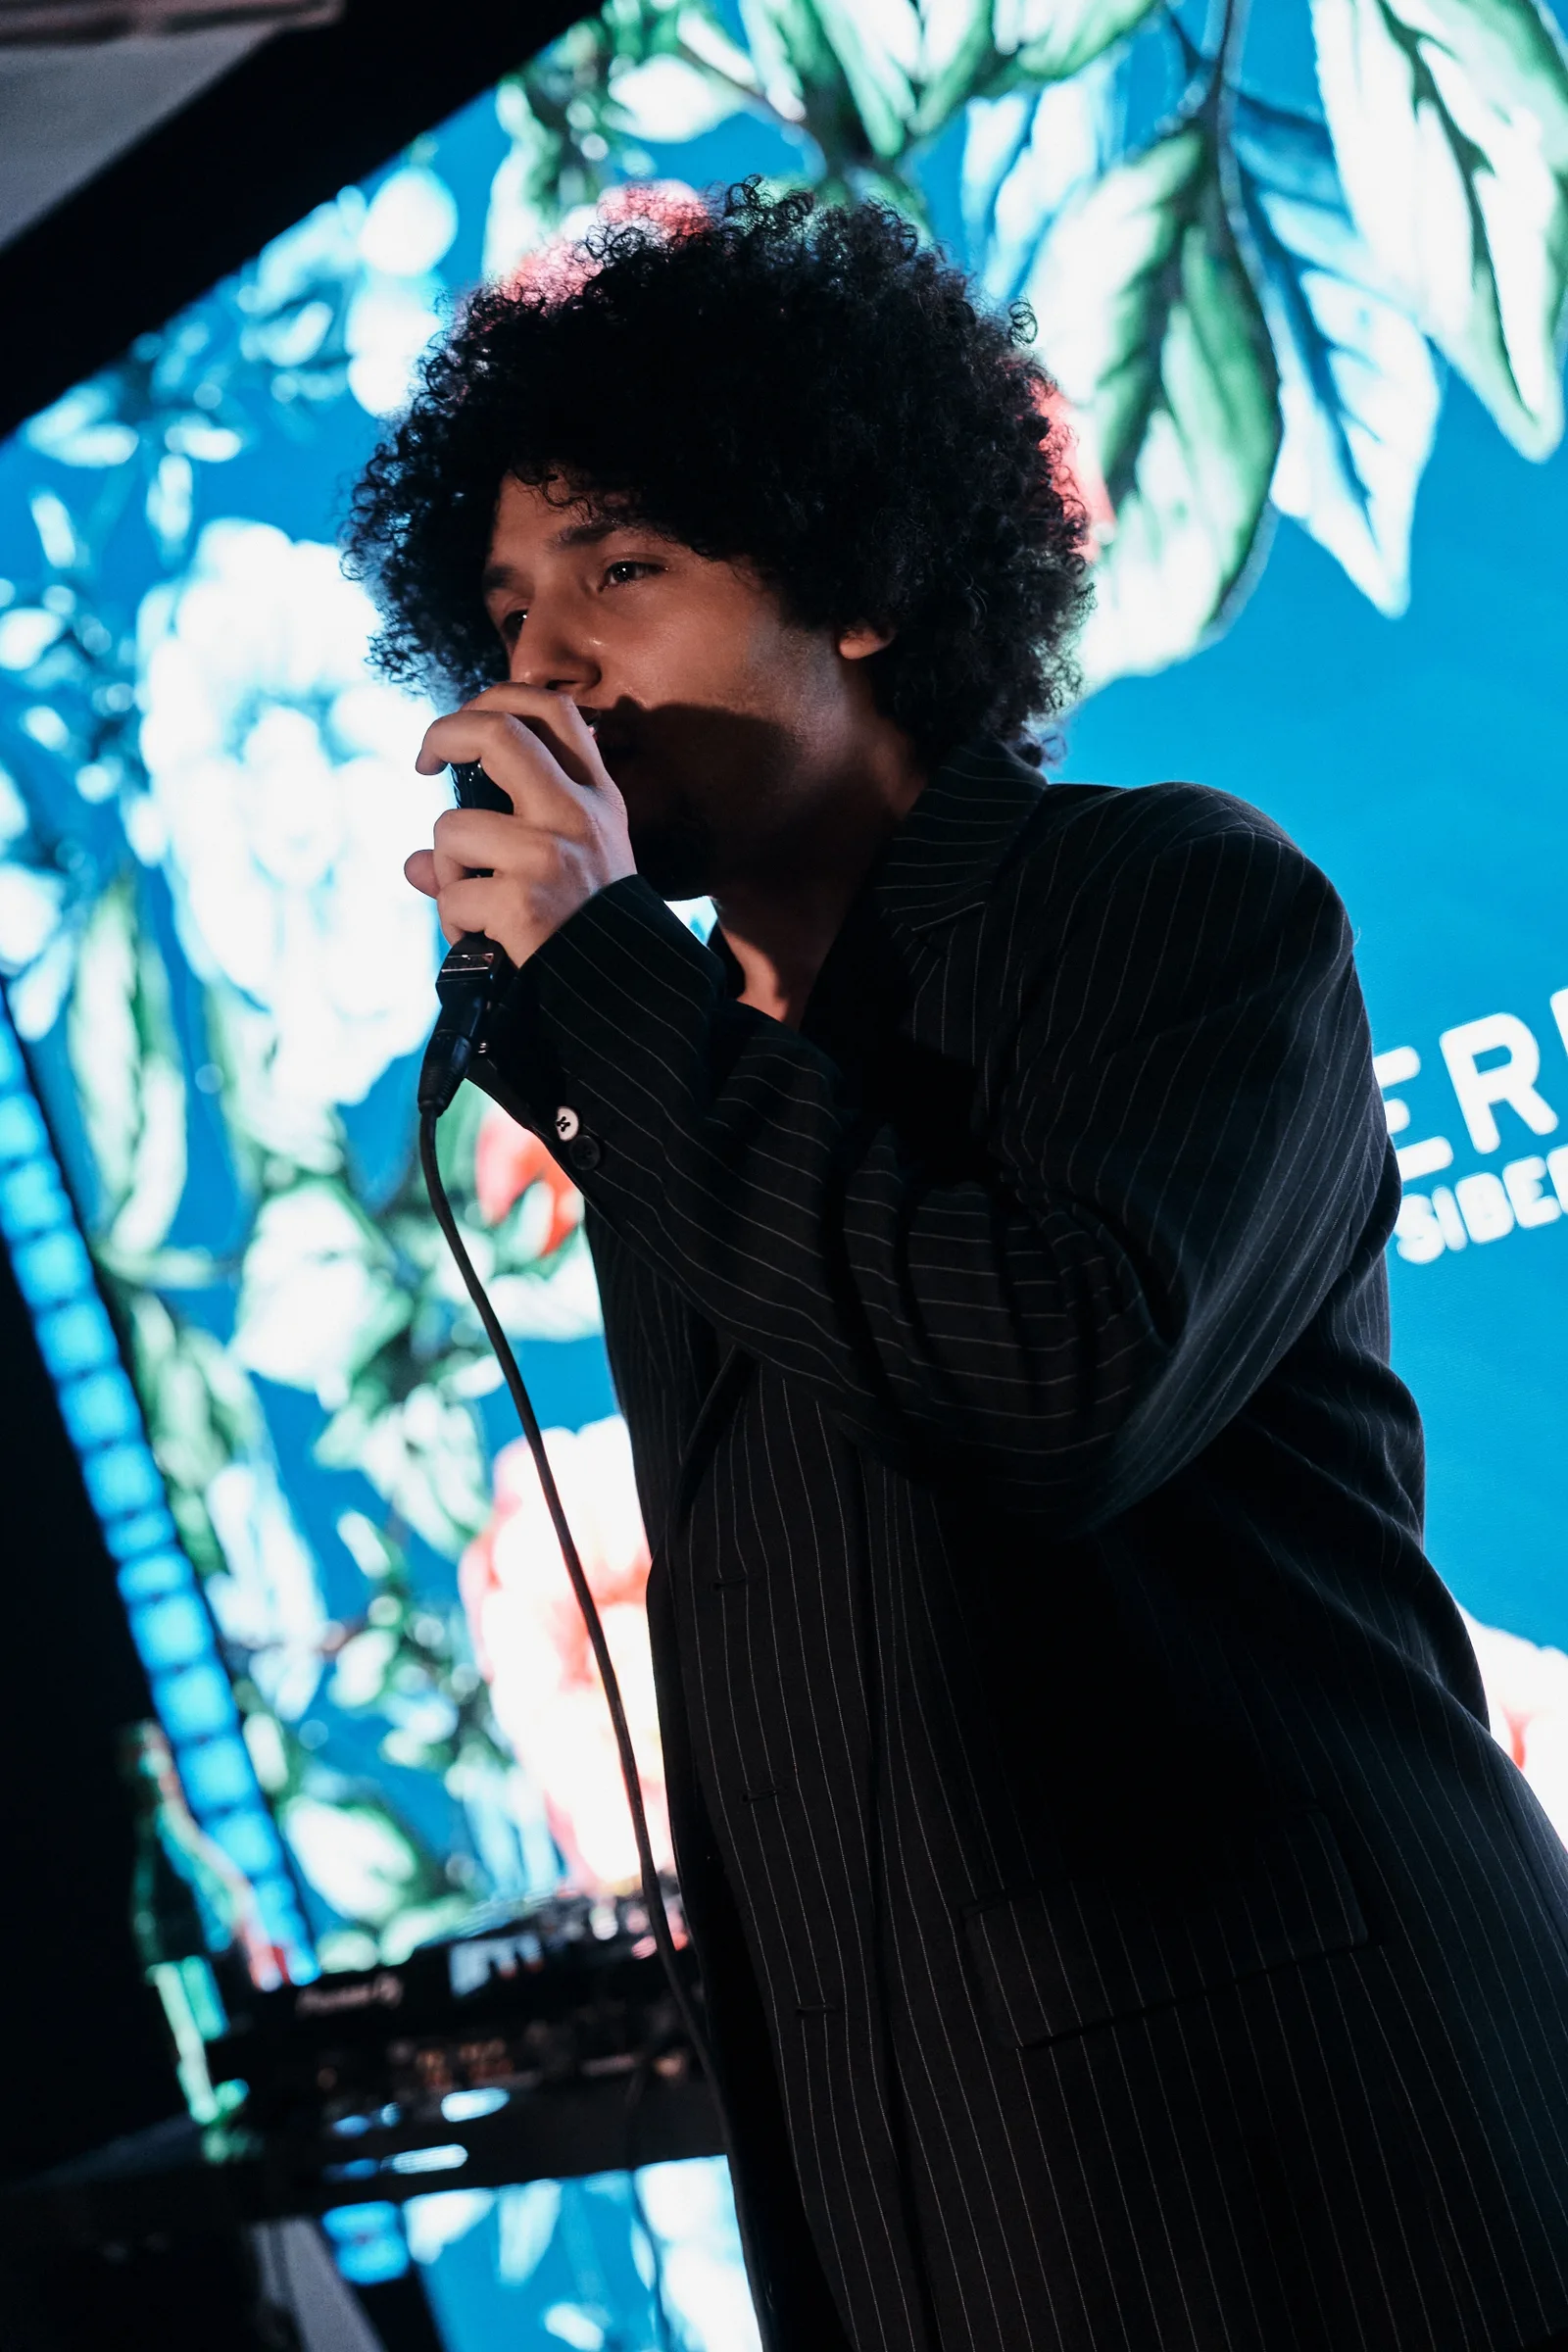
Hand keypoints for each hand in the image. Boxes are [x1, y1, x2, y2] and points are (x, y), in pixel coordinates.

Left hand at [405, 685, 636, 965]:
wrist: (628, 990)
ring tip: (474, 903)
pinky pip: (452, 897)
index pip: (554, 710)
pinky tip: (485, 941)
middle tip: (426, 761)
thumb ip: (505, 844)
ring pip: (452, 828)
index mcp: (595, 797)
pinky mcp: (521, 901)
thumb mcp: (575, 865)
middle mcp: (576, 814)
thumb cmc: (595, 926)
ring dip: (446, 869)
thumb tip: (414, 863)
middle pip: (499, 731)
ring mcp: (548, 855)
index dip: (498, 697)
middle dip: (445, 732)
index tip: (465, 724)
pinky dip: (455, 925)